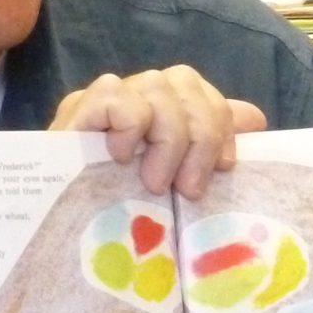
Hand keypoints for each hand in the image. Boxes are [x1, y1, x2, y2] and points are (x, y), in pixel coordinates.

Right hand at [51, 67, 263, 197]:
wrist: (56, 229)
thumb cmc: (117, 211)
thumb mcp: (171, 181)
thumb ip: (207, 147)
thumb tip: (255, 118)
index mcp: (158, 108)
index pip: (199, 89)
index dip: (220, 123)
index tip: (223, 167)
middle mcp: (134, 96)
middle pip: (184, 82)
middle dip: (201, 135)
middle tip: (189, 188)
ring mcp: (104, 100)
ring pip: (158, 87)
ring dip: (169, 139)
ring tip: (156, 184)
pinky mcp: (76, 110)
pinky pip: (115, 95)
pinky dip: (129, 126)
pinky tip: (122, 159)